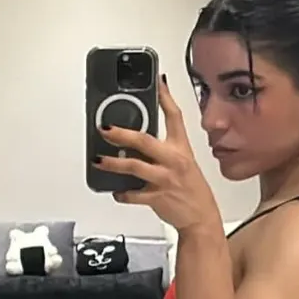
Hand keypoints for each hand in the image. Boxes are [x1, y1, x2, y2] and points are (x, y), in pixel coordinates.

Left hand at [96, 76, 221, 233]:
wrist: (201, 218)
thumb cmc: (190, 188)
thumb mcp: (183, 162)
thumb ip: (162, 148)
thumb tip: (135, 139)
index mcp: (181, 148)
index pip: (174, 116)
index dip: (164, 96)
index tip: (156, 81)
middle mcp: (173, 160)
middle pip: (144, 140)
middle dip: (122, 133)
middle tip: (104, 128)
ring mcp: (164, 179)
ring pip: (134, 167)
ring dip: (112, 164)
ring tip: (98, 160)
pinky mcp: (157, 198)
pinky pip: (132, 195)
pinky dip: (121, 193)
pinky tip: (116, 190)